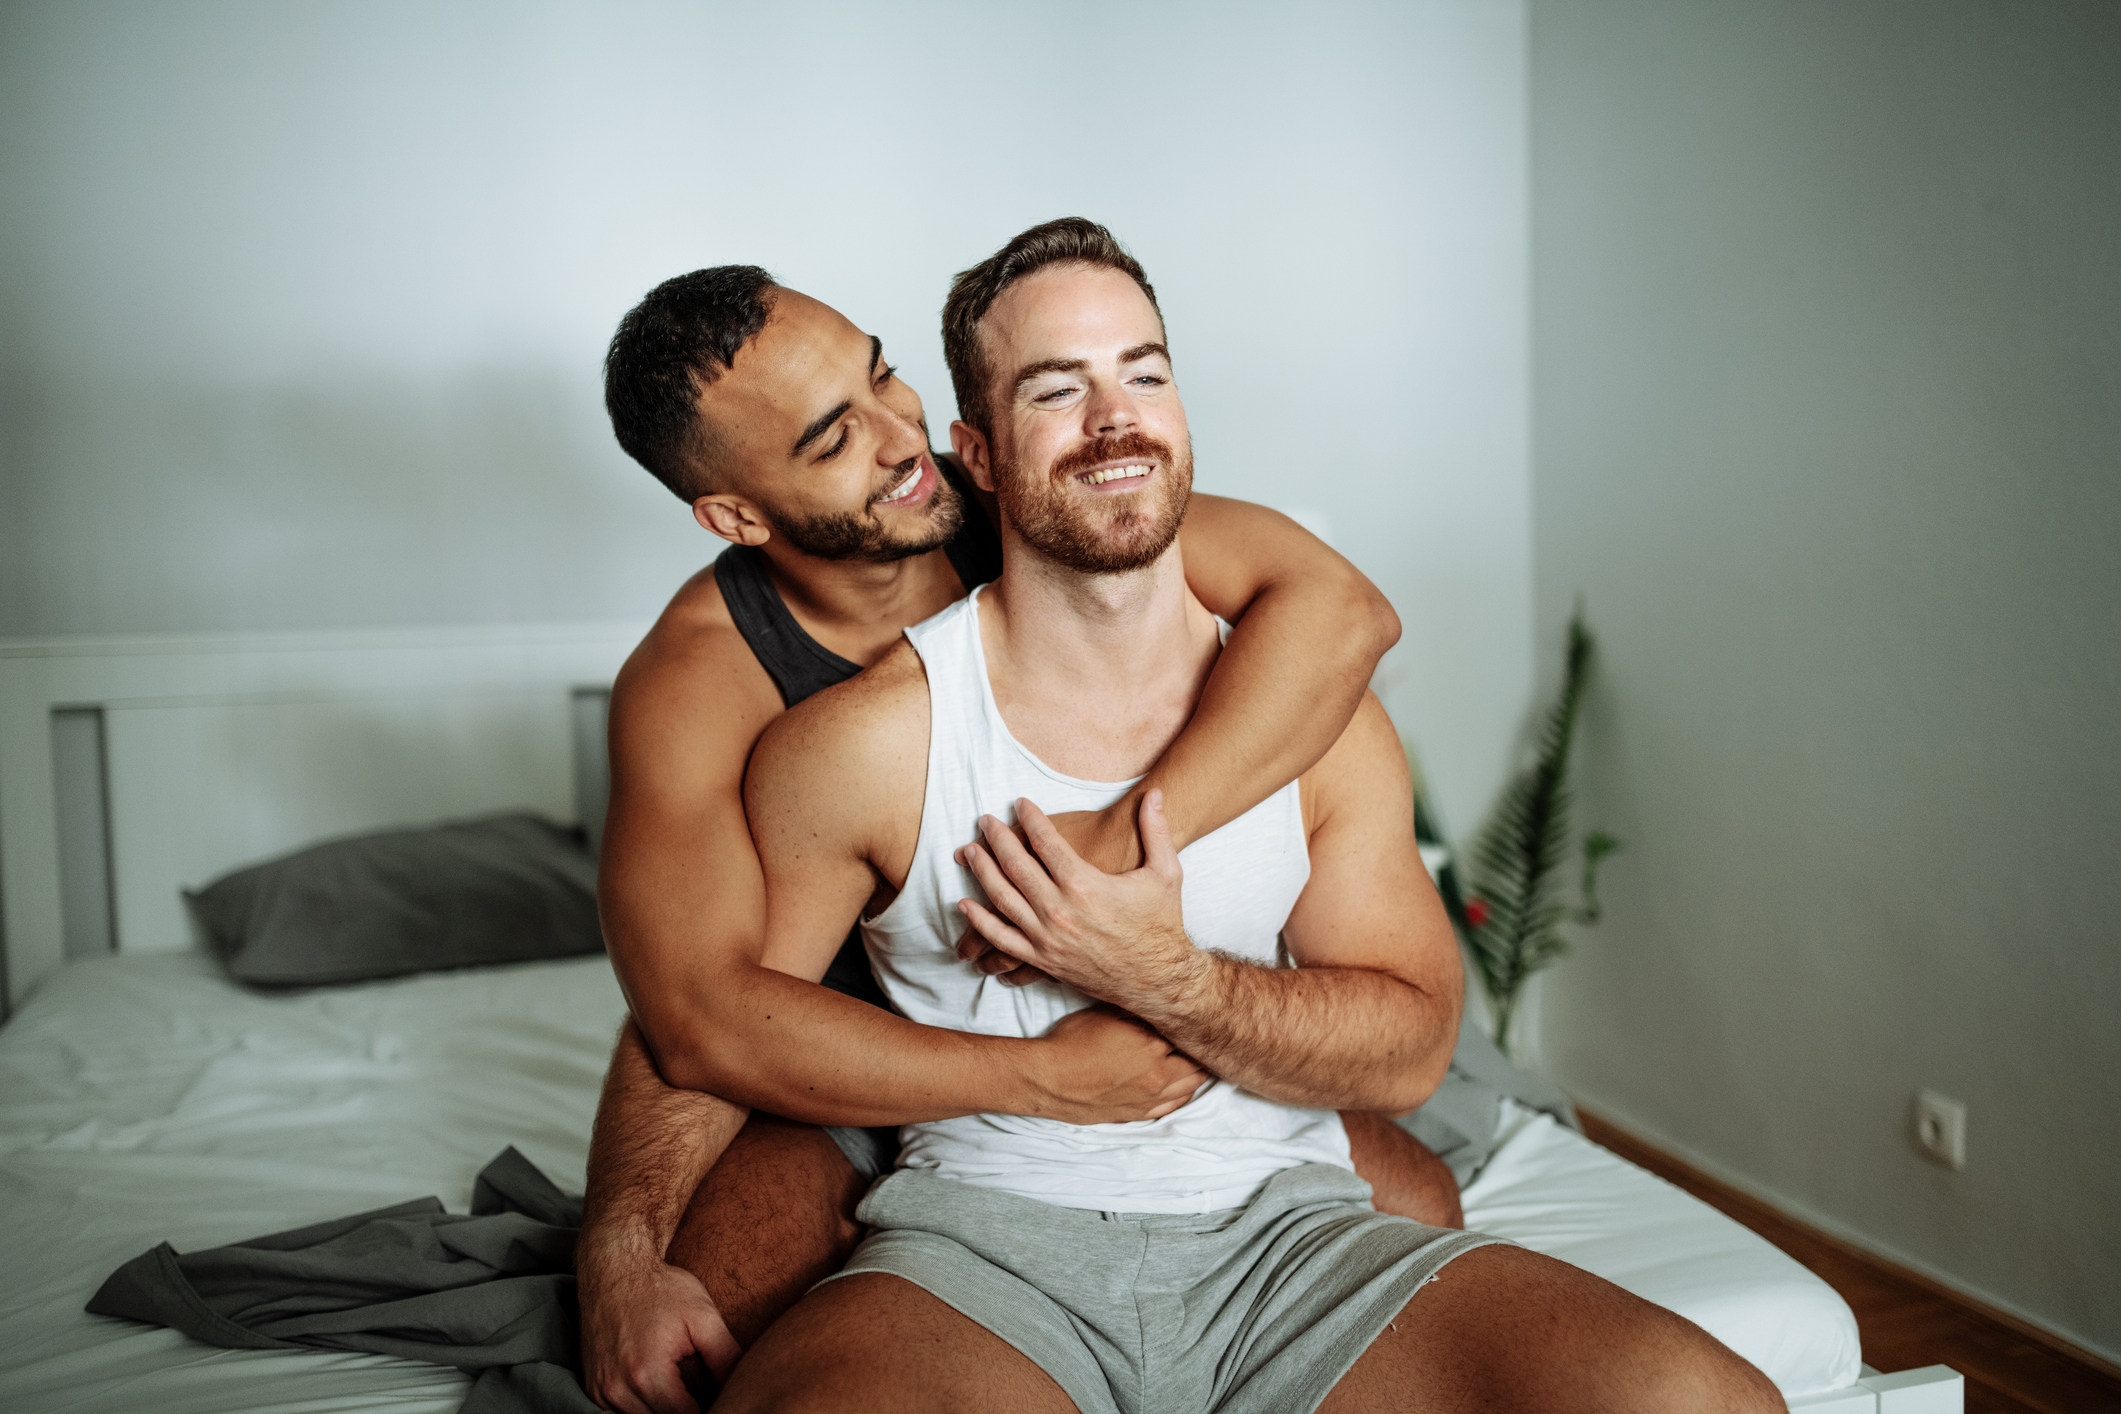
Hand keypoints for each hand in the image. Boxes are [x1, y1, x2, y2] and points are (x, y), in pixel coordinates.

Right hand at [579, 1243, 741, 1413]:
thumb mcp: (702, 1315)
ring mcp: (601, 1391)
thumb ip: (724, 1355)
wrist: (614, 1268)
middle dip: (685, 1410)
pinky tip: (657, 1384)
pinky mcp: (593, 1388)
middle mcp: (618, 1389)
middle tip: (700, 1390)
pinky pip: (622, 1412)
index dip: (707, 1411)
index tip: (718, 1399)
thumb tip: (740, 1386)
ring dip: (662, 1410)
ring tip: (680, 1386)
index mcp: (648, 1374)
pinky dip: (641, 1405)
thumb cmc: (661, 1289)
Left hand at [954, 790, 1198, 1012]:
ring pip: (1002, 899)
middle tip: (985, 820)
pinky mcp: (1043, 960)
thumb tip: (1156, 792)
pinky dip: (980, 922)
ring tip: (969, 852)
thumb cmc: (1162, 924)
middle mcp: (1060, 911)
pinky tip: (965, 905)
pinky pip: (1002, 940)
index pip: (1045, 841)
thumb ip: (1157, 830)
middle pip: (1015, 866)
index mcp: (1086, 885)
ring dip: (981, 872)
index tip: (1019, 802)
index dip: (1029, 818)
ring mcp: (1048, 938)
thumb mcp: (1166, 873)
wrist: (1159, 979)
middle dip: (996, 838)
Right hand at [1035, 1004, 1209, 1122]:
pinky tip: (1183, 1087)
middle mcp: (1158, 1075)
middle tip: (1200, 1040)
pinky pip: (1172, 1107)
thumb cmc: (1072, 1043)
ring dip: (1195, 1074)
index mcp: (1153, 1046)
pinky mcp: (1137, 1114)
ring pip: (1189, 1087)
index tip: (1196, 1018)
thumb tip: (1155, 1008)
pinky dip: (1183, 1095)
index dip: (1191, 1025)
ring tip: (1197, 1062)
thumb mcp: (1107, 1015)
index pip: (1187, 1035)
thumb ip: (1137, 1014)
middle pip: (1196, 1064)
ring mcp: (1149, 1098)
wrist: (1048, 1079)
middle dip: (1198, 1051)